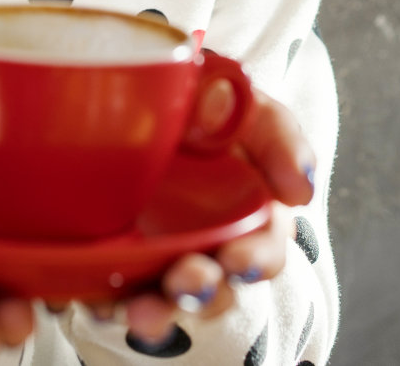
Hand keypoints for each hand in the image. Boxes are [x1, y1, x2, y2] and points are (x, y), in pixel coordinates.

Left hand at [118, 87, 315, 345]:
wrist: (129, 86)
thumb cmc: (199, 96)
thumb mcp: (243, 96)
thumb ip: (274, 131)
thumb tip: (299, 187)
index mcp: (247, 209)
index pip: (266, 246)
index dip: (259, 259)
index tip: (239, 262)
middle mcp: (206, 240)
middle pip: (218, 284)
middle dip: (206, 291)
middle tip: (189, 283)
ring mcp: (158, 252)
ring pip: (167, 297)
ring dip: (160, 310)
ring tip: (144, 312)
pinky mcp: (113, 257)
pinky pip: (111, 291)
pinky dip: (107, 302)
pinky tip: (101, 302)